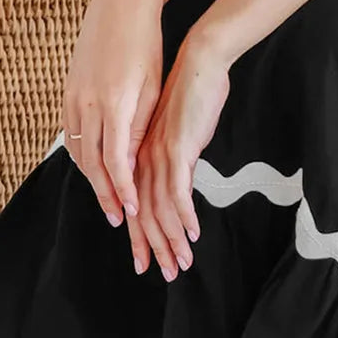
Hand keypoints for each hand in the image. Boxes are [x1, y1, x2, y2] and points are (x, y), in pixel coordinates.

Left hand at [128, 31, 230, 282]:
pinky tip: (193, 234)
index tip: (148, 263)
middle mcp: (143, 160)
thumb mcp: (180, 132)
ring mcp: (157, 155)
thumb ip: (176, 158)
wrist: (199, 62)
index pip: (138, 207)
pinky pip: (178, 192)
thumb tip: (181, 181)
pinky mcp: (176, 149)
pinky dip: (185, 217)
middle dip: (156, 248)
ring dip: (173, 241)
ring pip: (160, 210)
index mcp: (140, 157)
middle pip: (146, 216)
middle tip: (168, 274)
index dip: (142, 239)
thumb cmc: (193, 94)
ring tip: (183, 264)